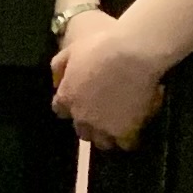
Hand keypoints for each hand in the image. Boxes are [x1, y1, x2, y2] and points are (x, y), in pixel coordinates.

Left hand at [49, 8, 165, 150]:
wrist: (132, 54)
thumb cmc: (101, 47)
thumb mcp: (70, 50)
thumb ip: (59, 68)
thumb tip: (56, 82)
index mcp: (66, 97)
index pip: (60, 110)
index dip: (71, 105)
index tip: (81, 100)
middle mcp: (81, 117)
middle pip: (82, 130)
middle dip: (90, 124)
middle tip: (103, 113)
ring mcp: (103, 126)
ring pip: (102, 142)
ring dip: (108, 135)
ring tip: (119, 124)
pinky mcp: (125, 131)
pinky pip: (126, 144)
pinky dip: (130, 139)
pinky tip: (136, 128)